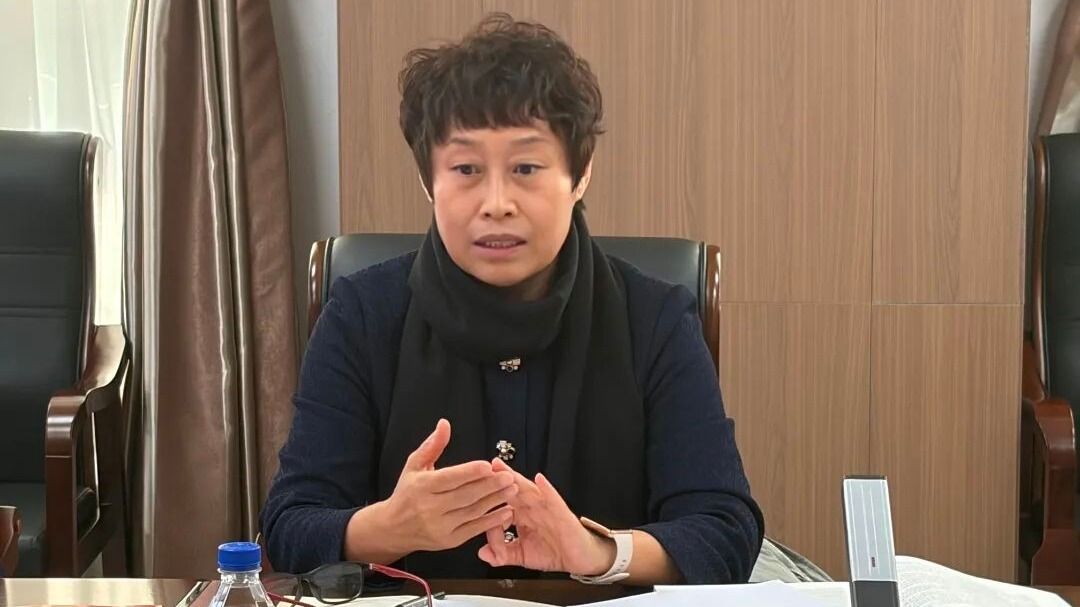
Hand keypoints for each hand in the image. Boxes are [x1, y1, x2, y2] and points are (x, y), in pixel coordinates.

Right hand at [367, 419, 516, 555]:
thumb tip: (445, 424)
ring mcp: (440, 527)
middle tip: (509, 476)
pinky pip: (474, 530)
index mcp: (422, 486)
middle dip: (489, 486)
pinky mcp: (449, 541)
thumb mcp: (414, 465)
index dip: (469, 472)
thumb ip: (432, 445)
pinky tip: (506, 512)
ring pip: (472, 512)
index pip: (449, 478)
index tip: (487, 465)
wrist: (393, 529)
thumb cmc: (406, 493)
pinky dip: (492, 521)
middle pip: (465, 496)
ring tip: (512, 489)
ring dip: (495, 501)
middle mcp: (430, 508)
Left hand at [477, 459, 615, 575]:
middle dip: (499, 479)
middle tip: (485, 468)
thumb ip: (502, 554)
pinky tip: (540, 480)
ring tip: (504, 469)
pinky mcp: (561, 512)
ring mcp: (546, 508)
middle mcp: (532, 509)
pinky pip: (554, 499)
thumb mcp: (523, 556)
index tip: (488, 532)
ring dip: (517, 479)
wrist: (579, 558)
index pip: (501, 509)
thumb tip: (483, 553)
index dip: (491, 517)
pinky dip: (547, 489)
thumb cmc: (554, 551)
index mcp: (522, 516)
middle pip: (513, 490)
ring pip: (529, 490)